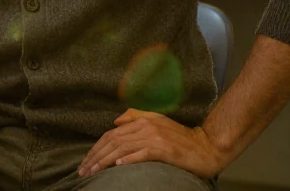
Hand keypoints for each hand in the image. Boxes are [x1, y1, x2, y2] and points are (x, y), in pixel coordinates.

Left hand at [77, 109, 225, 178]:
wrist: (206, 147)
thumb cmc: (181, 139)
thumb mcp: (158, 122)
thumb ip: (137, 117)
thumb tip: (115, 121)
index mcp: (143, 120)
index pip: (112, 134)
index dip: (96, 147)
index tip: (86, 161)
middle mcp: (147, 126)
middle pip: (114, 141)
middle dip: (96, 156)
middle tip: (83, 170)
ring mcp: (156, 137)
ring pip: (123, 148)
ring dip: (105, 161)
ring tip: (93, 172)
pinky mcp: (165, 150)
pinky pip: (142, 154)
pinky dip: (128, 160)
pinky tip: (117, 166)